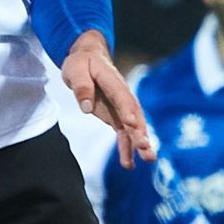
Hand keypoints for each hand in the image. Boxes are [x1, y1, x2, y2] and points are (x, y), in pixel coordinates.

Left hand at [61, 31, 154, 168]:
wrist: (88, 59)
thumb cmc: (81, 62)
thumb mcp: (75, 68)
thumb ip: (81, 86)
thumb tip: (86, 107)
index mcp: (113, 80)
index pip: (121, 96)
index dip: (127, 109)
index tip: (131, 123)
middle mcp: (122, 95)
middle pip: (133, 113)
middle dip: (139, 131)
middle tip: (145, 147)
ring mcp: (121, 107)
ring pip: (133, 126)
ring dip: (139, 142)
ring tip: (148, 159)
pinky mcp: (117, 116)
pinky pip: (124, 134)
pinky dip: (127, 148)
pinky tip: (129, 164)